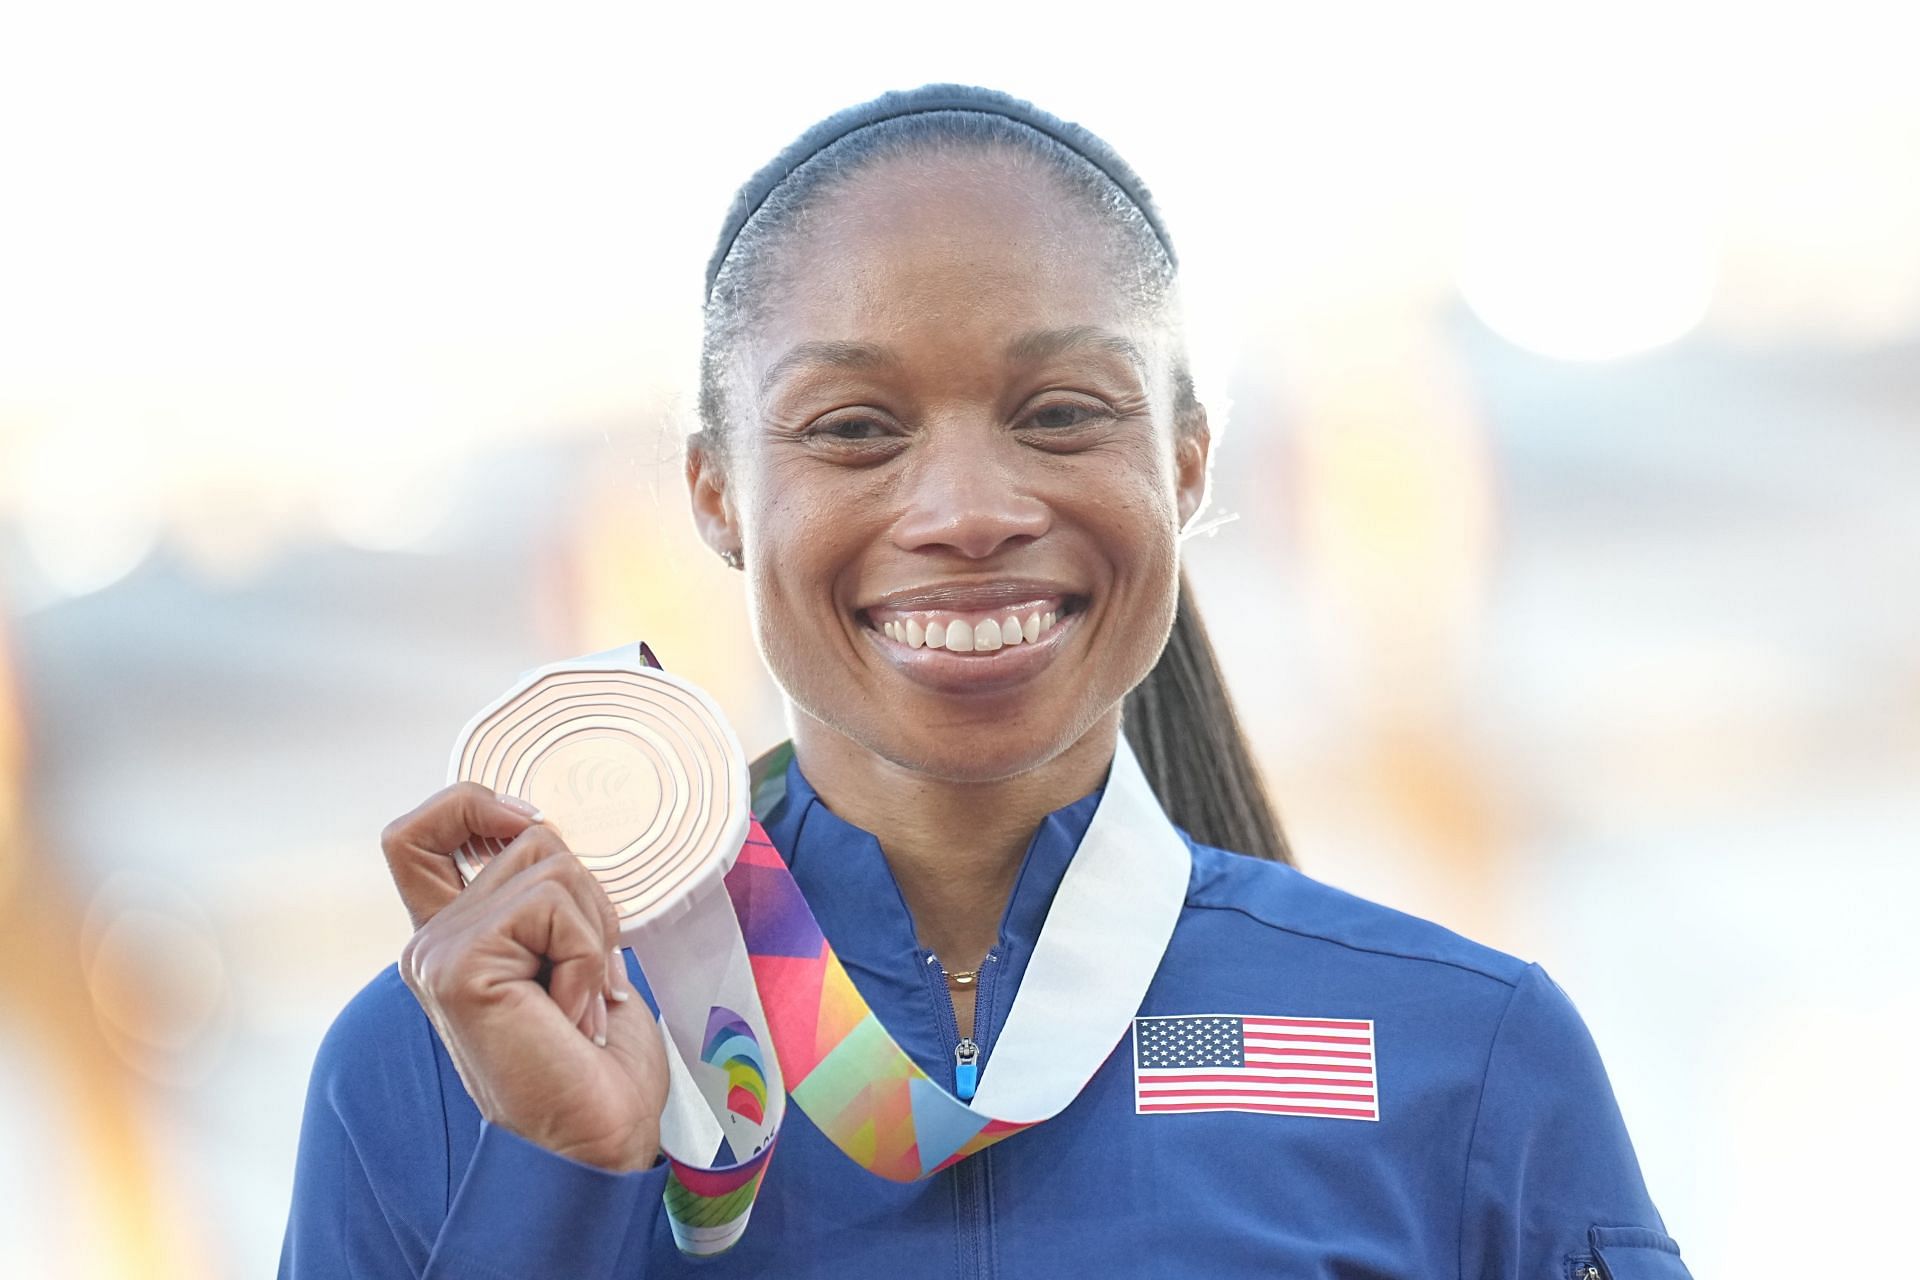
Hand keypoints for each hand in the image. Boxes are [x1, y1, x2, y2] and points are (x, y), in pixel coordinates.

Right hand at [381, 783, 667, 1171]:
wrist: (599, 1142)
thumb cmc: (597, 1063)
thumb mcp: (575, 954)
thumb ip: (545, 897)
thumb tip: (547, 829)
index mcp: (455, 938)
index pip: (418, 833)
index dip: (472, 801)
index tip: (530, 825)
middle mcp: (433, 943)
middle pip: (529, 837)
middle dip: (589, 897)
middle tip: (587, 977)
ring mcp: (437, 953)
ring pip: (549, 861)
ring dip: (592, 929)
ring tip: (579, 1000)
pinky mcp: (457, 966)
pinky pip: (552, 902)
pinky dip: (586, 952)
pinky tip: (570, 1014)